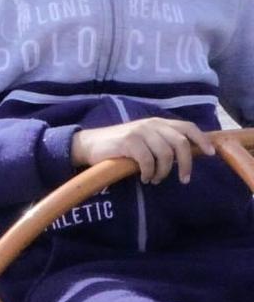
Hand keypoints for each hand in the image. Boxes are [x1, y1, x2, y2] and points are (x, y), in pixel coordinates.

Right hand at [71, 117, 215, 184]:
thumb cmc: (121, 146)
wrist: (91, 145)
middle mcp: (150, 124)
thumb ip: (163, 142)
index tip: (210, 154)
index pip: (187, 127)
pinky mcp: (128, 142)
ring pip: (165, 155)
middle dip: (185, 164)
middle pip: (180, 143)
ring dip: (164, 172)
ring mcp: (139, 131)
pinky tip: (144, 178)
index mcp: (157, 122)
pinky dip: (149, 173)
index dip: (201, 140)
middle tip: (183, 179)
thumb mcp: (145, 140)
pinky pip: (148, 162)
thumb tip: (188, 154)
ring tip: (155, 179)